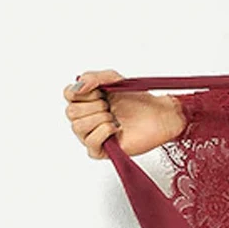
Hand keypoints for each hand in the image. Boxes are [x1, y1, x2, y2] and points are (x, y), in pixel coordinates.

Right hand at [62, 69, 185, 159]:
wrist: (159, 115)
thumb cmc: (139, 101)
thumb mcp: (115, 79)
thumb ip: (93, 77)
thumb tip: (78, 86)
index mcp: (87, 101)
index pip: (68, 94)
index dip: (82, 91)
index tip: (100, 91)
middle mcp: (86, 118)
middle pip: (71, 111)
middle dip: (95, 105)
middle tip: (110, 105)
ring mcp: (92, 135)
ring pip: (78, 126)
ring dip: (101, 117)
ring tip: (115, 117)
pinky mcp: (101, 150)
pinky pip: (91, 141)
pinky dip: (104, 130)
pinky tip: (116, 127)